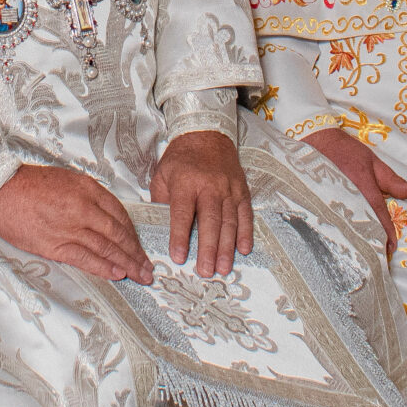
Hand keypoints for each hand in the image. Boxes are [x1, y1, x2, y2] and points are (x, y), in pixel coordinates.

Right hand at [0, 163, 150, 285]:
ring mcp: (70, 228)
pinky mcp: (56, 245)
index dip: (133, 233)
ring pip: (106, 249)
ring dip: (126, 264)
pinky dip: (104, 268)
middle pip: (118, 234)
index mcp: (88, 189)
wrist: (1, 192)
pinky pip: (86, 259)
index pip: (120, 214)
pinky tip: (117, 274)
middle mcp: (83, 209)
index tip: (140, 245)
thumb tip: (107, 216)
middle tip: (148, 268)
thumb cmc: (31, 184)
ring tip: (140, 276)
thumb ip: (89, 196)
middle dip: (136, 253)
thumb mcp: (67, 179)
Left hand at [148, 131, 253, 276]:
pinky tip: (243, 249)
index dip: (180, 236)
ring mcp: (228, 188)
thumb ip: (161, 201)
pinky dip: (245, 232)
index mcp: (185, 182)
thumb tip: (160, 229)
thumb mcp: (162, 175)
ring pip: (229, 221)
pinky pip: (245, 214)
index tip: (179, 257)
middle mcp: (209, 186)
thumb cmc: (181, 159)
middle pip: (210, 221)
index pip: (182, 213)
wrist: (206, 135)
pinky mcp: (241, 190)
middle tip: (206, 271)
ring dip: (227, 247)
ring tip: (223, 268)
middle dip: (208, 249)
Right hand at [302, 128, 406, 251]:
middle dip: (370, 240)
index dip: (386, 229)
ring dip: (354, 238)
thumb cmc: (347, 151)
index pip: (377, 210)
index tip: (391, 246)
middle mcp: (345, 192)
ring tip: (362, 253)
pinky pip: (329, 218)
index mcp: (361, 182)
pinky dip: (338, 230)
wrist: (316, 139)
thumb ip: (391, 179)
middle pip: (360, 223)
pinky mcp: (316, 200)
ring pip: (344, 224)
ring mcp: (328, 197)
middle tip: (378, 255)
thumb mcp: (373, 162)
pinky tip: (342, 241)